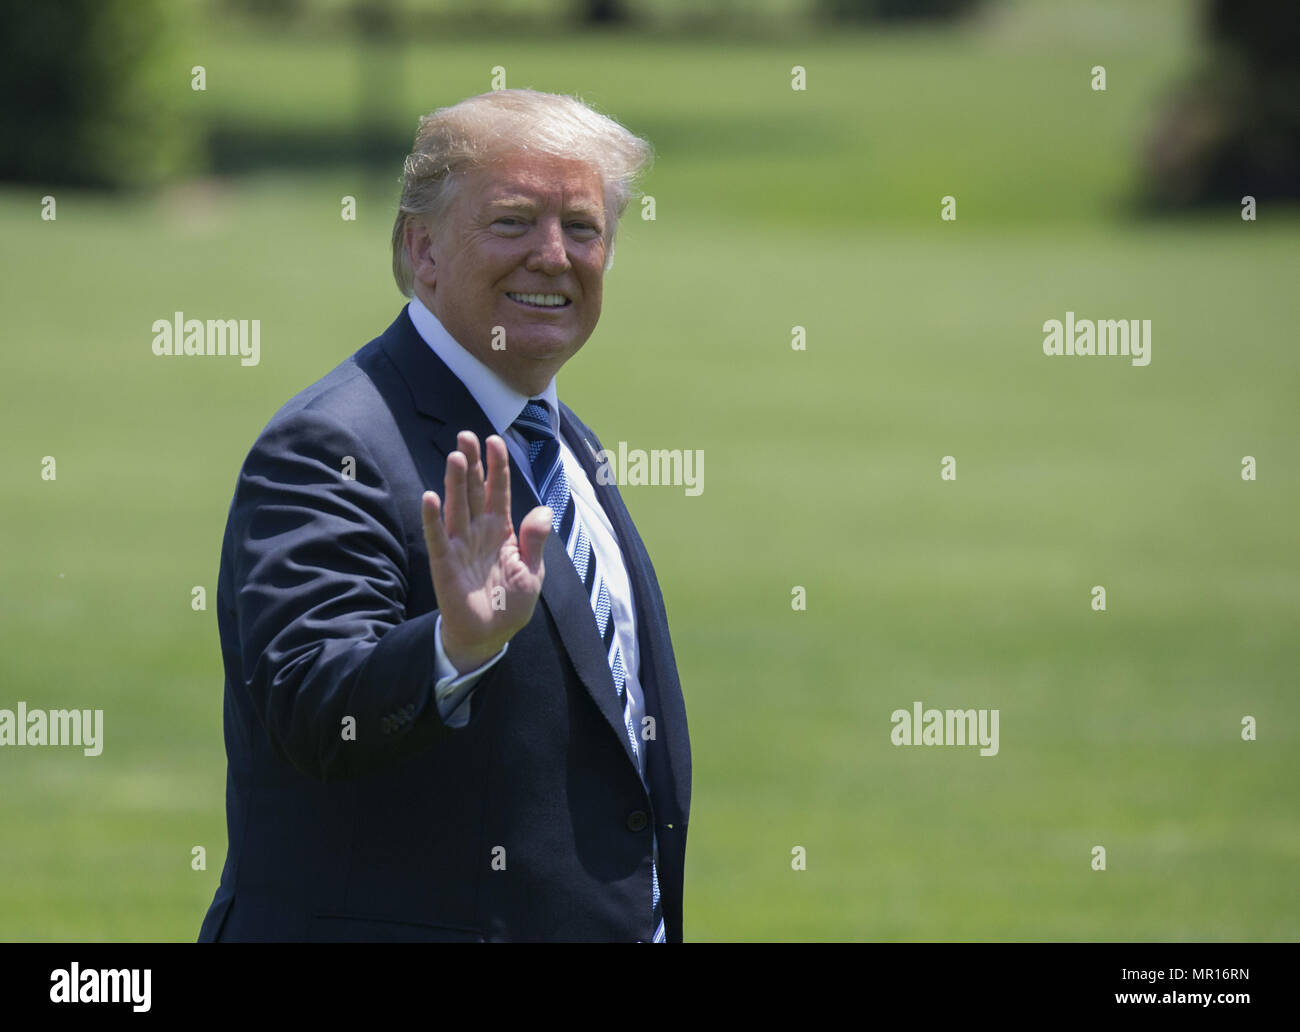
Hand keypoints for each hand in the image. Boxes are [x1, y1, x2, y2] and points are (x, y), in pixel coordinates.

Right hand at [421, 431, 551, 672]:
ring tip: (456, 456)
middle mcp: (479, 531)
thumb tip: (542, 509)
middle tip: (465, 436)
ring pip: (457, 507)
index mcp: (502, 530)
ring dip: (455, 482)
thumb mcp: (532, 573)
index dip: (497, 467)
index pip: (499, 491)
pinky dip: (433, 518)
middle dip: (472, 464)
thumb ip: (535, 541)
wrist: (490, 635)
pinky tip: (429, 497)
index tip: (494, 440)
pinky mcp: (445, 563)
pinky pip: (438, 537)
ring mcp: (460, 545)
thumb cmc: (511, 603)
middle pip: (474, 491)